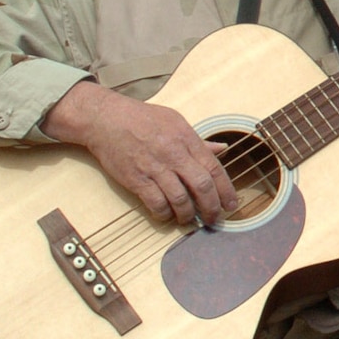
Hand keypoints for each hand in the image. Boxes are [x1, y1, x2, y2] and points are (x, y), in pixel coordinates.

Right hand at [44, 81, 234, 226]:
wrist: (106, 119)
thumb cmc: (142, 118)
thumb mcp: (176, 122)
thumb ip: (199, 141)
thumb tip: (223, 149)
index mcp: (187, 139)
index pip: (214, 168)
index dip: (226, 190)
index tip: (232, 205)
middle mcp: (174, 154)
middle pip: (201, 186)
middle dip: (212, 207)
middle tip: (215, 219)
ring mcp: (154, 167)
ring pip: (180, 199)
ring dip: (188, 214)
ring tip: (189, 219)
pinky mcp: (136, 179)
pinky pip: (155, 202)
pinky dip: (164, 214)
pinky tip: (166, 215)